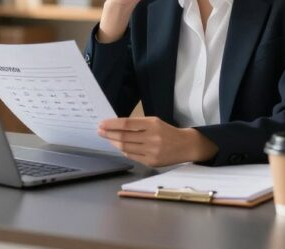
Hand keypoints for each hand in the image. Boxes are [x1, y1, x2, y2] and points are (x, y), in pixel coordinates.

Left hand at [97, 117, 216, 166]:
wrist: (185, 145)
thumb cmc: (166, 131)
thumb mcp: (154, 122)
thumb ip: (137, 124)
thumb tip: (115, 127)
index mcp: (152, 124)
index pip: (127, 123)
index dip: (112, 124)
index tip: (102, 124)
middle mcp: (152, 138)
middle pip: (124, 137)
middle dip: (108, 134)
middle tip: (99, 131)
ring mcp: (152, 151)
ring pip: (126, 147)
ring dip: (114, 143)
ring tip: (108, 138)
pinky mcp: (151, 162)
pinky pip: (132, 156)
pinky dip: (124, 151)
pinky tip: (119, 147)